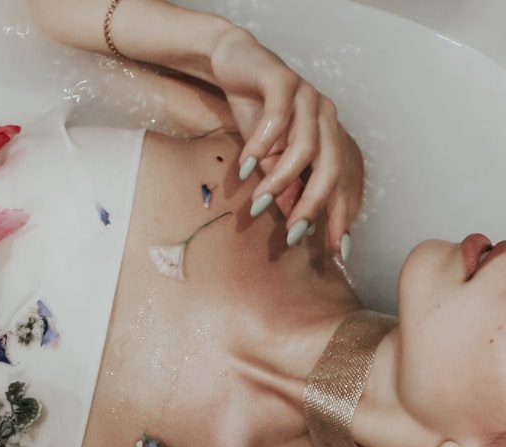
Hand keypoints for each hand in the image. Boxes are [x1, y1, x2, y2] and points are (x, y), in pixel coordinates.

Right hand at [209, 29, 363, 253]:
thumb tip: (291, 218)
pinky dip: (262, 144)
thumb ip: (281, 184)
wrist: (235, 65)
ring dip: (282, 179)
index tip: (337, 249)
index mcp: (328, 136)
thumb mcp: (266, 158)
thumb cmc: (254, 112)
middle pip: (331, 167)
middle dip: (314, 204)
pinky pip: (278, 118)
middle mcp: (325, 116)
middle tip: (295, 233)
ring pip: (305, 146)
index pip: (342, 180)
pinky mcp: (284, 80)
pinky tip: (247, 165)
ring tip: (259, 201)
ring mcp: (308, 97)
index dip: (342, 214)